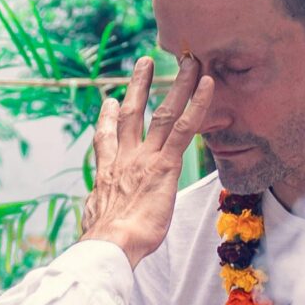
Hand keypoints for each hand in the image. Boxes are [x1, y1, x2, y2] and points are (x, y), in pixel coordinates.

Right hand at [79, 58, 212, 265]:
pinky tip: (209, 84)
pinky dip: (198, 104)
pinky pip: (184, 128)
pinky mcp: (166, 164)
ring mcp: (146, 157)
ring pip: (162, 113)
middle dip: (137, 87)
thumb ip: (99, 211)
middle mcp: (124, 158)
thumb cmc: (103, 242)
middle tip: (144, 63)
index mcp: (107, 173)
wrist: (110, 243)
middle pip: (131, 114)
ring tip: (187, 61)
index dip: (106, 118)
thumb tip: (95, 219)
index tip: (108, 101)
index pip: (106, 140)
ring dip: (176, 85)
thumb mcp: (96, 222)